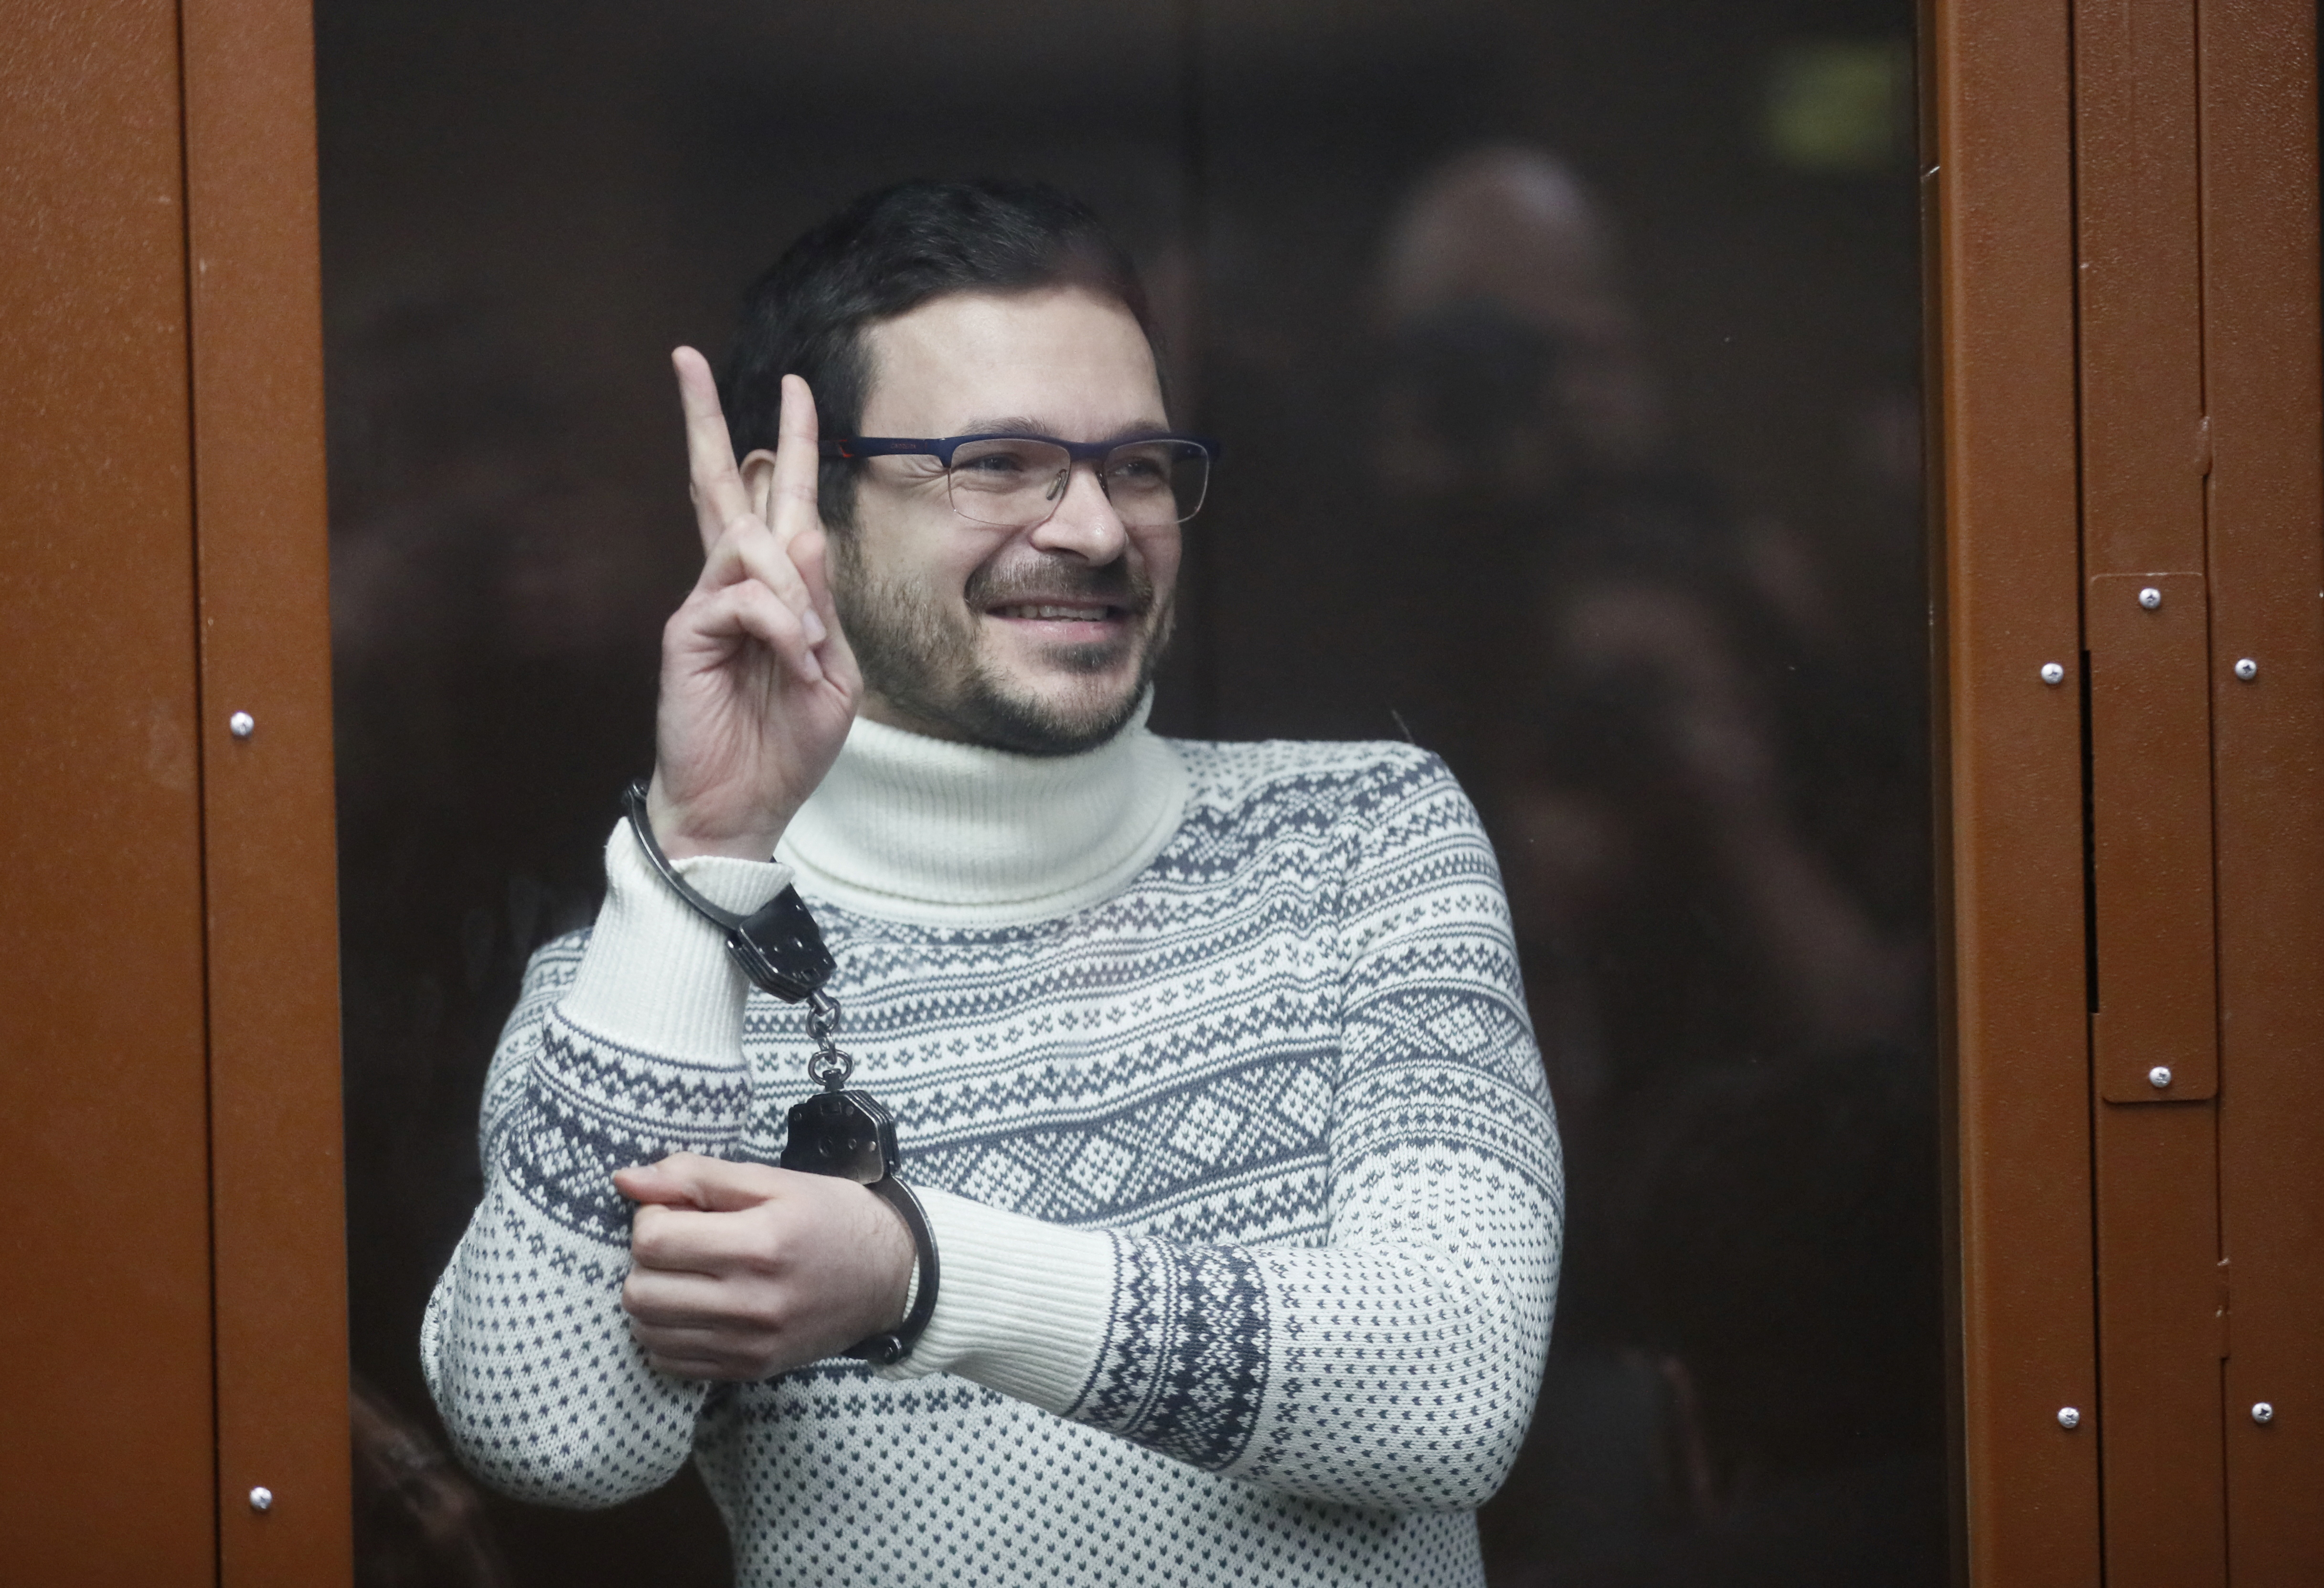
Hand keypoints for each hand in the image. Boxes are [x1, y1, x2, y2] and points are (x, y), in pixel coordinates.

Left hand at [614, 1153, 914, 1379]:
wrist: (891, 1278)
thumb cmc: (833, 1219)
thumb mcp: (776, 1180)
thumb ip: (698, 1176)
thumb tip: (625, 1180)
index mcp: (761, 1243)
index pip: (653, 1240)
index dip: (652, 1216)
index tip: (679, 1209)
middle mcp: (753, 1301)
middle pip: (640, 1291)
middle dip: (646, 1260)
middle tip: (680, 1243)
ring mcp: (751, 1344)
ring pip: (647, 1331)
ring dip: (653, 1297)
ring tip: (687, 1275)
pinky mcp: (750, 1370)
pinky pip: (670, 1363)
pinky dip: (668, 1334)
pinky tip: (696, 1308)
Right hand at [648, 350, 859, 860]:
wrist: (744, 806)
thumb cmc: (787, 743)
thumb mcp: (832, 671)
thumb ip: (823, 604)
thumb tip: (806, 534)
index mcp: (776, 591)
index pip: (778, 503)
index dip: (789, 445)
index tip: (795, 387)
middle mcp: (734, 585)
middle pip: (717, 485)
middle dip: (704, 420)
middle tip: (685, 358)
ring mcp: (705, 604)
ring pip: (748, 542)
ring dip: (791, 589)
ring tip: (804, 651)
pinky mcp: (685, 631)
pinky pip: (739, 596)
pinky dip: (776, 622)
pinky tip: (787, 658)